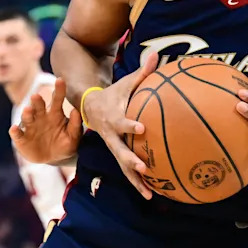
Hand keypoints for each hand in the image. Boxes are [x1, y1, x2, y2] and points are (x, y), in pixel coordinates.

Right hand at [10, 78, 82, 163]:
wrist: (54, 160)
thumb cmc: (65, 144)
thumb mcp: (73, 137)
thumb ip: (75, 125)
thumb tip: (76, 111)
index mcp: (55, 114)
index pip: (57, 99)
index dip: (59, 90)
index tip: (60, 80)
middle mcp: (41, 117)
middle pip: (38, 106)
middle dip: (37, 101)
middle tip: (37, 96)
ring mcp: (30, 127)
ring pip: (27, 117)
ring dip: (26, 113)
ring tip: (27, 110)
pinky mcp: (22, 138)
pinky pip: (17, 134)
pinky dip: (15, 131)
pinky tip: (14, 129)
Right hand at [81, 52, 158, 198]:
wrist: (90, 107)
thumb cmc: (114, 93)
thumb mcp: (125, 82)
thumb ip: (142, 72)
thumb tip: (156, 54)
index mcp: (113, 118)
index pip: (122, 123)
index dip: (129, 126)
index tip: (141, 129)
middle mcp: (111, 136)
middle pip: (119, 151)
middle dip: (131, 161)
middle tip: (144, 169)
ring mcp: (113, 147)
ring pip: (122, 167)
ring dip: (135, 180)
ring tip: (149, 194)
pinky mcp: (117, 154)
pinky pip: (127, 171)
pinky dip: (138, 182)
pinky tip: (152, 193)